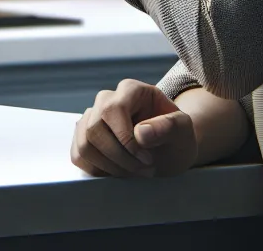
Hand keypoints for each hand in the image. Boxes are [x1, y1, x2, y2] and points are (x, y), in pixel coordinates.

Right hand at [71, 78, 196, 178]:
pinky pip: (78, 155)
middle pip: (94, 129)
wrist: (168, 150)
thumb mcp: (184, 132)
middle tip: (143, 170)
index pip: (112, 110)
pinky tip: (119, 172)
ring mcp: (91, 118)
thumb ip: (169, 127)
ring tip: (134, 172)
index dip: (125, 138)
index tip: (147, 159)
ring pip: (84, 144)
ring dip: (109, 166)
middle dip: (119, 157)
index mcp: (131, 90)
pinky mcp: (84, 137)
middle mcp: (106, 99)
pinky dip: (98, 170)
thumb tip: (140, 133)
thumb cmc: (176, 138)